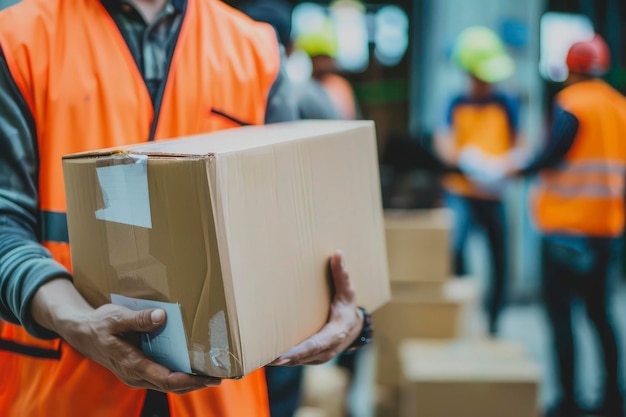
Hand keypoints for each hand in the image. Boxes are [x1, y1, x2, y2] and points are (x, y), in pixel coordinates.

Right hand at [31, 279, 219, 392]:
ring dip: (190, 382)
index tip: (208, 377)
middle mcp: (135, 375)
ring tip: (212, 374)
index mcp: (131, 363)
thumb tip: (161, 316)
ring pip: (168, 384)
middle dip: (196, 383)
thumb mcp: (115, 317)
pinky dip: (180, 376)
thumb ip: (138, 319)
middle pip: (171, 385)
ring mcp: (137, 376)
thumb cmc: (100, 324)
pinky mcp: (139, 372)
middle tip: (220, 376)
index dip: (189, 380)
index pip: (165, 379)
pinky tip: (194, 368)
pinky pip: (163, 378)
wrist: (83, 334)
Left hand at [270, 250, 362, 365]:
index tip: (280, 357)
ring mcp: (318, 357)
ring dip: (277, 360)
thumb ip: (341, 274)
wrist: (355, 329)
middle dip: (281, 359)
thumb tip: (338, 253)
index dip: (298, 352)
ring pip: (296, 361)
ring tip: (255, 356)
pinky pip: (295, 361)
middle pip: (301, 357)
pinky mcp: (311, 359)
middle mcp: (327, 350)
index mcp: (335, 334)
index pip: (314, 345)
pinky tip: (264, 354)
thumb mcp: (347, 291)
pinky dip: (281, 359)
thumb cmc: (347, 308)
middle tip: (260, 357)